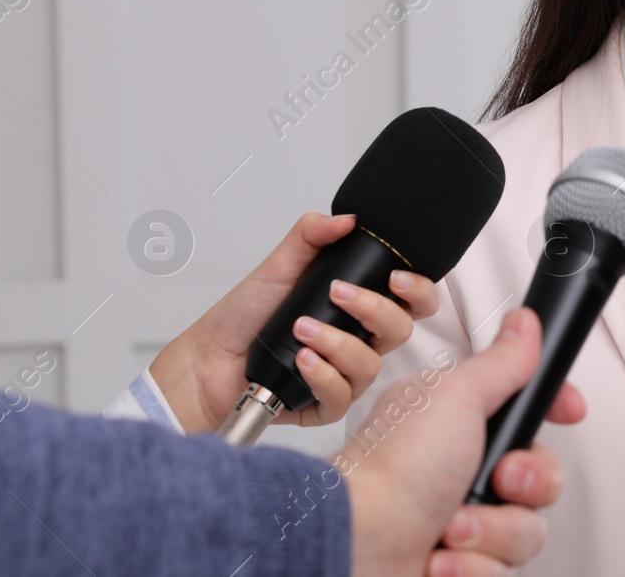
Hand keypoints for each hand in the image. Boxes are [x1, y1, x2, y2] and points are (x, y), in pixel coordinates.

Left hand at [149, 212, 441, 432]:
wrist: (206, 359)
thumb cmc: (243, 316)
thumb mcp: (279, 265)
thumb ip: (311, 235)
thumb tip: (347, 219)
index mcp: (358, 307)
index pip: (411, 301)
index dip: (418, 290)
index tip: (397, 277)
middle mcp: (357, 340)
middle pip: (401, 330)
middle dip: (376, 310)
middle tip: (340, 293)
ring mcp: (343, 374)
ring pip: (371, 365)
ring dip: (337, 344)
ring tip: (301, 328)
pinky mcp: (324, 405)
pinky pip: (342, 396)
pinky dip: (322, 375)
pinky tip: (301, 359)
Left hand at [343, 306, 586, 576]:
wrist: (355, 541)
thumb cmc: (392, 469)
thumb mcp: (455, 396)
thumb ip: (501, 362)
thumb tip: (525, 325)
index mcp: (464, 424)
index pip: (530, 412)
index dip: (555, 410)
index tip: (567, 410)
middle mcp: (466, 470)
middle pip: (542, 476)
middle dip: (527, 481)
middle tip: (502, 477)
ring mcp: (465, 521)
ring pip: (527, 529)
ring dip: (492, 530)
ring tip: (453, 526)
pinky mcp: (463, 563)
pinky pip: (501, 571)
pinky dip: (472, 565)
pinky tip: (442, 557)